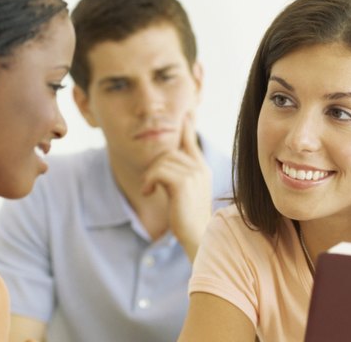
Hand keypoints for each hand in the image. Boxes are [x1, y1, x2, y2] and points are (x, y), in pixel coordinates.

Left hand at [141, 115, 211, 260]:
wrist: (198, 236)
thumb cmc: (189, 217)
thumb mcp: (187, 192)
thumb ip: (181, 174)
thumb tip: (169, 162)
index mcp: (202, 168)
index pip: (191, 141)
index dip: (186, 126)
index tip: (185, 114)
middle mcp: (200, 168)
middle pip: (168, 152)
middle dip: (155, 166)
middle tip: (150, 183)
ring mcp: (193, 174)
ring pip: (162, 161)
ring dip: (150, 175)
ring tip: (149, 190)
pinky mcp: (182, 183)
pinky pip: (158, 171)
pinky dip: (149, 180)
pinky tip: (148, 192)